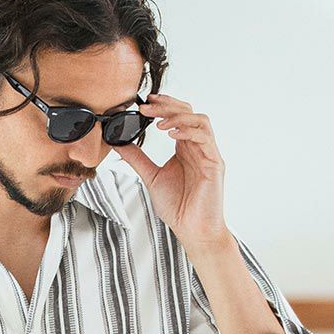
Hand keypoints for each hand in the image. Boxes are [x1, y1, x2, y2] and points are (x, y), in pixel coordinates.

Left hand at [113, 93, 230, 251]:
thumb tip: (118, 143)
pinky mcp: (214, 163)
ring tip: (158, 123)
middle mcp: (197, 147)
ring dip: (177, 116)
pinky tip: (171, 135)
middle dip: (166, 106)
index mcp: (184, 148)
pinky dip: (187, 131)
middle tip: (146, 107)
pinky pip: (204, 137)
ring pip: (198, 119)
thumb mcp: (151, 177)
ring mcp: (207, 153)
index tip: (144, 103)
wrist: (192, 230)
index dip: (163, 105)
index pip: (177, 116)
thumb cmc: (178, 207)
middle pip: (188, 112)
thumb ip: (137, 158)